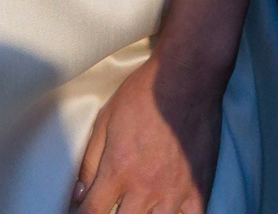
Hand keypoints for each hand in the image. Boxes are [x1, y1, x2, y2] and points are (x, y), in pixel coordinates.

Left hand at [74, 53, 218, 213]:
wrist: (186, 77)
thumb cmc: (144, 94)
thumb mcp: (105, 122)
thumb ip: (89, 162)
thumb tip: (77, 194)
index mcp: (118, 170)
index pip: (91, 213)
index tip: (82, 212)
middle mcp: (145, 188)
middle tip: (113, 204)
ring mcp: (174, 192)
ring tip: (139, 205)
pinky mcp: (199, 189)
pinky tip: (168, 210)